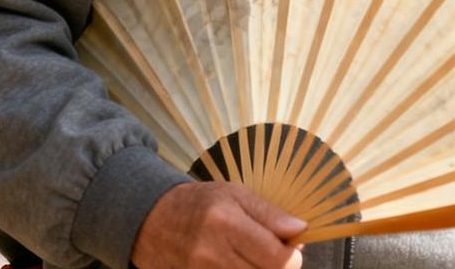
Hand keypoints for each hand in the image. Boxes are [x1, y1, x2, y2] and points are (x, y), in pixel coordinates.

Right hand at [132, 181, 305, 268]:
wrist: (154, 222)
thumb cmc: (200, 203)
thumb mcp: (235, 193)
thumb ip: (269, 213)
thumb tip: (301, 230)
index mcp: (225, 222)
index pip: (276, 258)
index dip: (293, 256)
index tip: (292, 247)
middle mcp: (212, 254)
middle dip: (279, 267)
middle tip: (275, 253)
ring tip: (256, 258)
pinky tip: (241, 265)